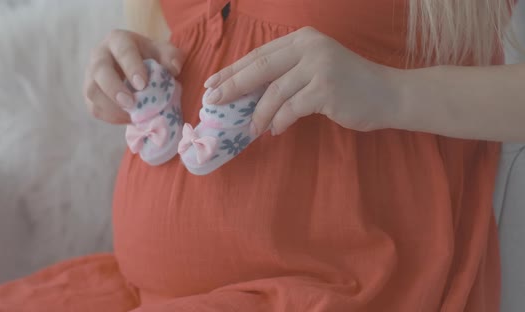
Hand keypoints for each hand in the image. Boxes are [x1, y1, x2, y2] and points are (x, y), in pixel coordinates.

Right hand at [84, 29, 184, 123]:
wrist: (137, 67)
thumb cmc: (151, 58)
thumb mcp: (164, 52)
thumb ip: (172, 56)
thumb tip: (173, 68)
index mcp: (118, 40)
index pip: (123, 50)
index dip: (132, 67)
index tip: (142, 84)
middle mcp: (100, 55)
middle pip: (100, 70)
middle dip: (114, 88)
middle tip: (131, 103)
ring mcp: (91, 75)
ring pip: (92, 91)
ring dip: (111, 106)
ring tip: (131, 115)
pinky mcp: (90, 94)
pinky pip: (94, 108)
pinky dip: (110, 117)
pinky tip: (127, 119)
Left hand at [203, 26, 400, 135]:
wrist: (388, 94)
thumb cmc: (348, 85)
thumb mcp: (314, 69)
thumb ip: (286, 73)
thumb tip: (246, 93)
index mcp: (302, 39)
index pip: (259, 54)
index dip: (233, 70)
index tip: (213, 83)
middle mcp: (309, 47)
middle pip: (260, 68)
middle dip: (233, 86)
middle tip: (213, 101)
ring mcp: (319, 67)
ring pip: (274, 92)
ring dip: (258, 114)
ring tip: (250, 129)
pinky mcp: (326, 89)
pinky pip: (291, 109)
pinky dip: (279, 121)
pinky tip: (274, 130)